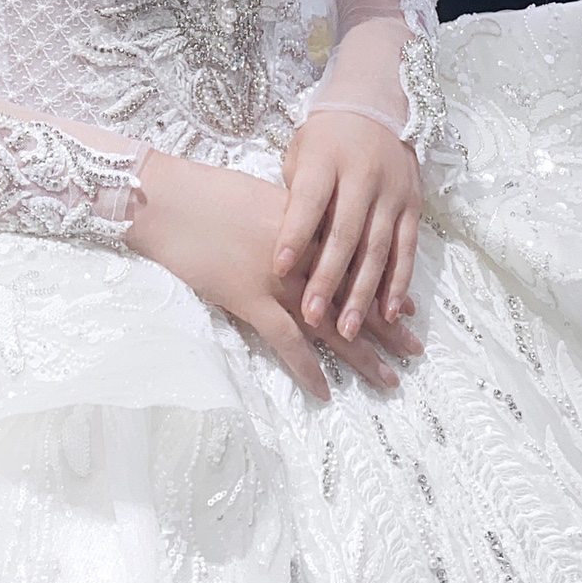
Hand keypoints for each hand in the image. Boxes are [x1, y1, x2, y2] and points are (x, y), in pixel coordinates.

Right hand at [125, 149, 421, 401]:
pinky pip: (287, 342)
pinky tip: (326, 391)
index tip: (408, 307)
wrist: (166, 198)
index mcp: (309, 225)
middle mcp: (304, 254)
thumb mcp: (262, 198)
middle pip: (355, 296)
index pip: (357, 262)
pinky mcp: (249, 299)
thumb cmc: (206, 191)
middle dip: (388, 326)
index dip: (383, 287)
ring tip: (390, 379)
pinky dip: (308, 368)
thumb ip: (292, 221)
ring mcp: (278, 279)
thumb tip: (308, 239)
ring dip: (363, 354)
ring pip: (332, 323)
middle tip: (415, 348)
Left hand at [275, 109, 422, 342]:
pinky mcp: (413, 205)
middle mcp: (362, 177)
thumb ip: (294, 197)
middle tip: (312, 317)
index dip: (293, 236)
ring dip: (362, 293)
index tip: (278, 269)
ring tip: (346, 329)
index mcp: (325, 161)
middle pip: (344, 234)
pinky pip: (407, 250)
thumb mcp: (299, 154)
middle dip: (327, 279)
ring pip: (377, 249)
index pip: (308, 202)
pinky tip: (389, 313)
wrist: (373, 107)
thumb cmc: (324, 140)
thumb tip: (284, 248)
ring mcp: (391, 193)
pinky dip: (398, 283)